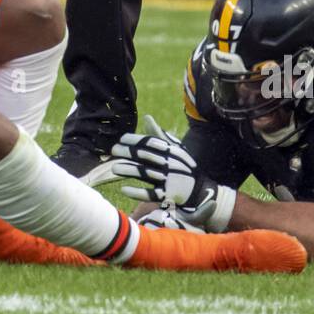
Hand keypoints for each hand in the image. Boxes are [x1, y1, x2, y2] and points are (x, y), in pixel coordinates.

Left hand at [111, 115, 234, 230]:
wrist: (201, 190)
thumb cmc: (183, 165)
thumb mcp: (175, 148)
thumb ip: (159, 134)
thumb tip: (146, 117)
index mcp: (171, 151)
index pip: (150, 143)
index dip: (135, 140)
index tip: (121, 139)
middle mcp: (170, 164)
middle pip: (145, 157)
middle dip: (128, 153)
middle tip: (113, 150)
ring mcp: (169, 180)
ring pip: (145, 174)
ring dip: (129, 170)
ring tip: (114, 168)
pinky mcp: (168, 196)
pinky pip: (150, 194)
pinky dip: (137, 192)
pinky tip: (123, 189)